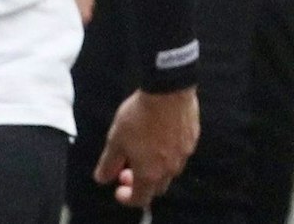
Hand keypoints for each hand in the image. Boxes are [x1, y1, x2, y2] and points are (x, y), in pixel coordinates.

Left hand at [94, 87, 199, 207]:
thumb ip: (109, 163)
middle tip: (126, 168)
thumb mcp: (116, 140)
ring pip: (168, 171)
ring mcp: (184, 156)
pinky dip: (166, 153)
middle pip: (155, 187)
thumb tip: (102, 179)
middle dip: (140, 182)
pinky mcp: (191, 140)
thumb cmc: (139, 117)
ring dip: (154, 168)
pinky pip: (178, 154)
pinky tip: (156, 136)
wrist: (168, 93)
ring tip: (140, 150)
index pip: (140, 199)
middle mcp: (170, 170)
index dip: (127, 197)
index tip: (118, 188)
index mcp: (150, 174)